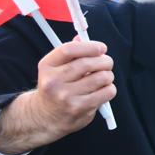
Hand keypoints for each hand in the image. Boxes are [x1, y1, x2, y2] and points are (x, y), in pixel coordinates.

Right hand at [0, 40, 115, 153]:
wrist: (45, 116)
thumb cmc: (55, 87)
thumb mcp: (55, 68)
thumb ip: (70, 53)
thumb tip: (82, 38)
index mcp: (47, 66)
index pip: (69, 49)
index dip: (90, 46)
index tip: (101, 48)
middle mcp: (54, 81)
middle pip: (88, 63)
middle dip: (104, 61)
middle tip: (107, 63)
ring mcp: (66, 96)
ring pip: (101, 77)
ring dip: (108, 75)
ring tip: (104, 77)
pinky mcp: (79, 108)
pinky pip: (106, 92)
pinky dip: (109, 88)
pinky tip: (102, 90)